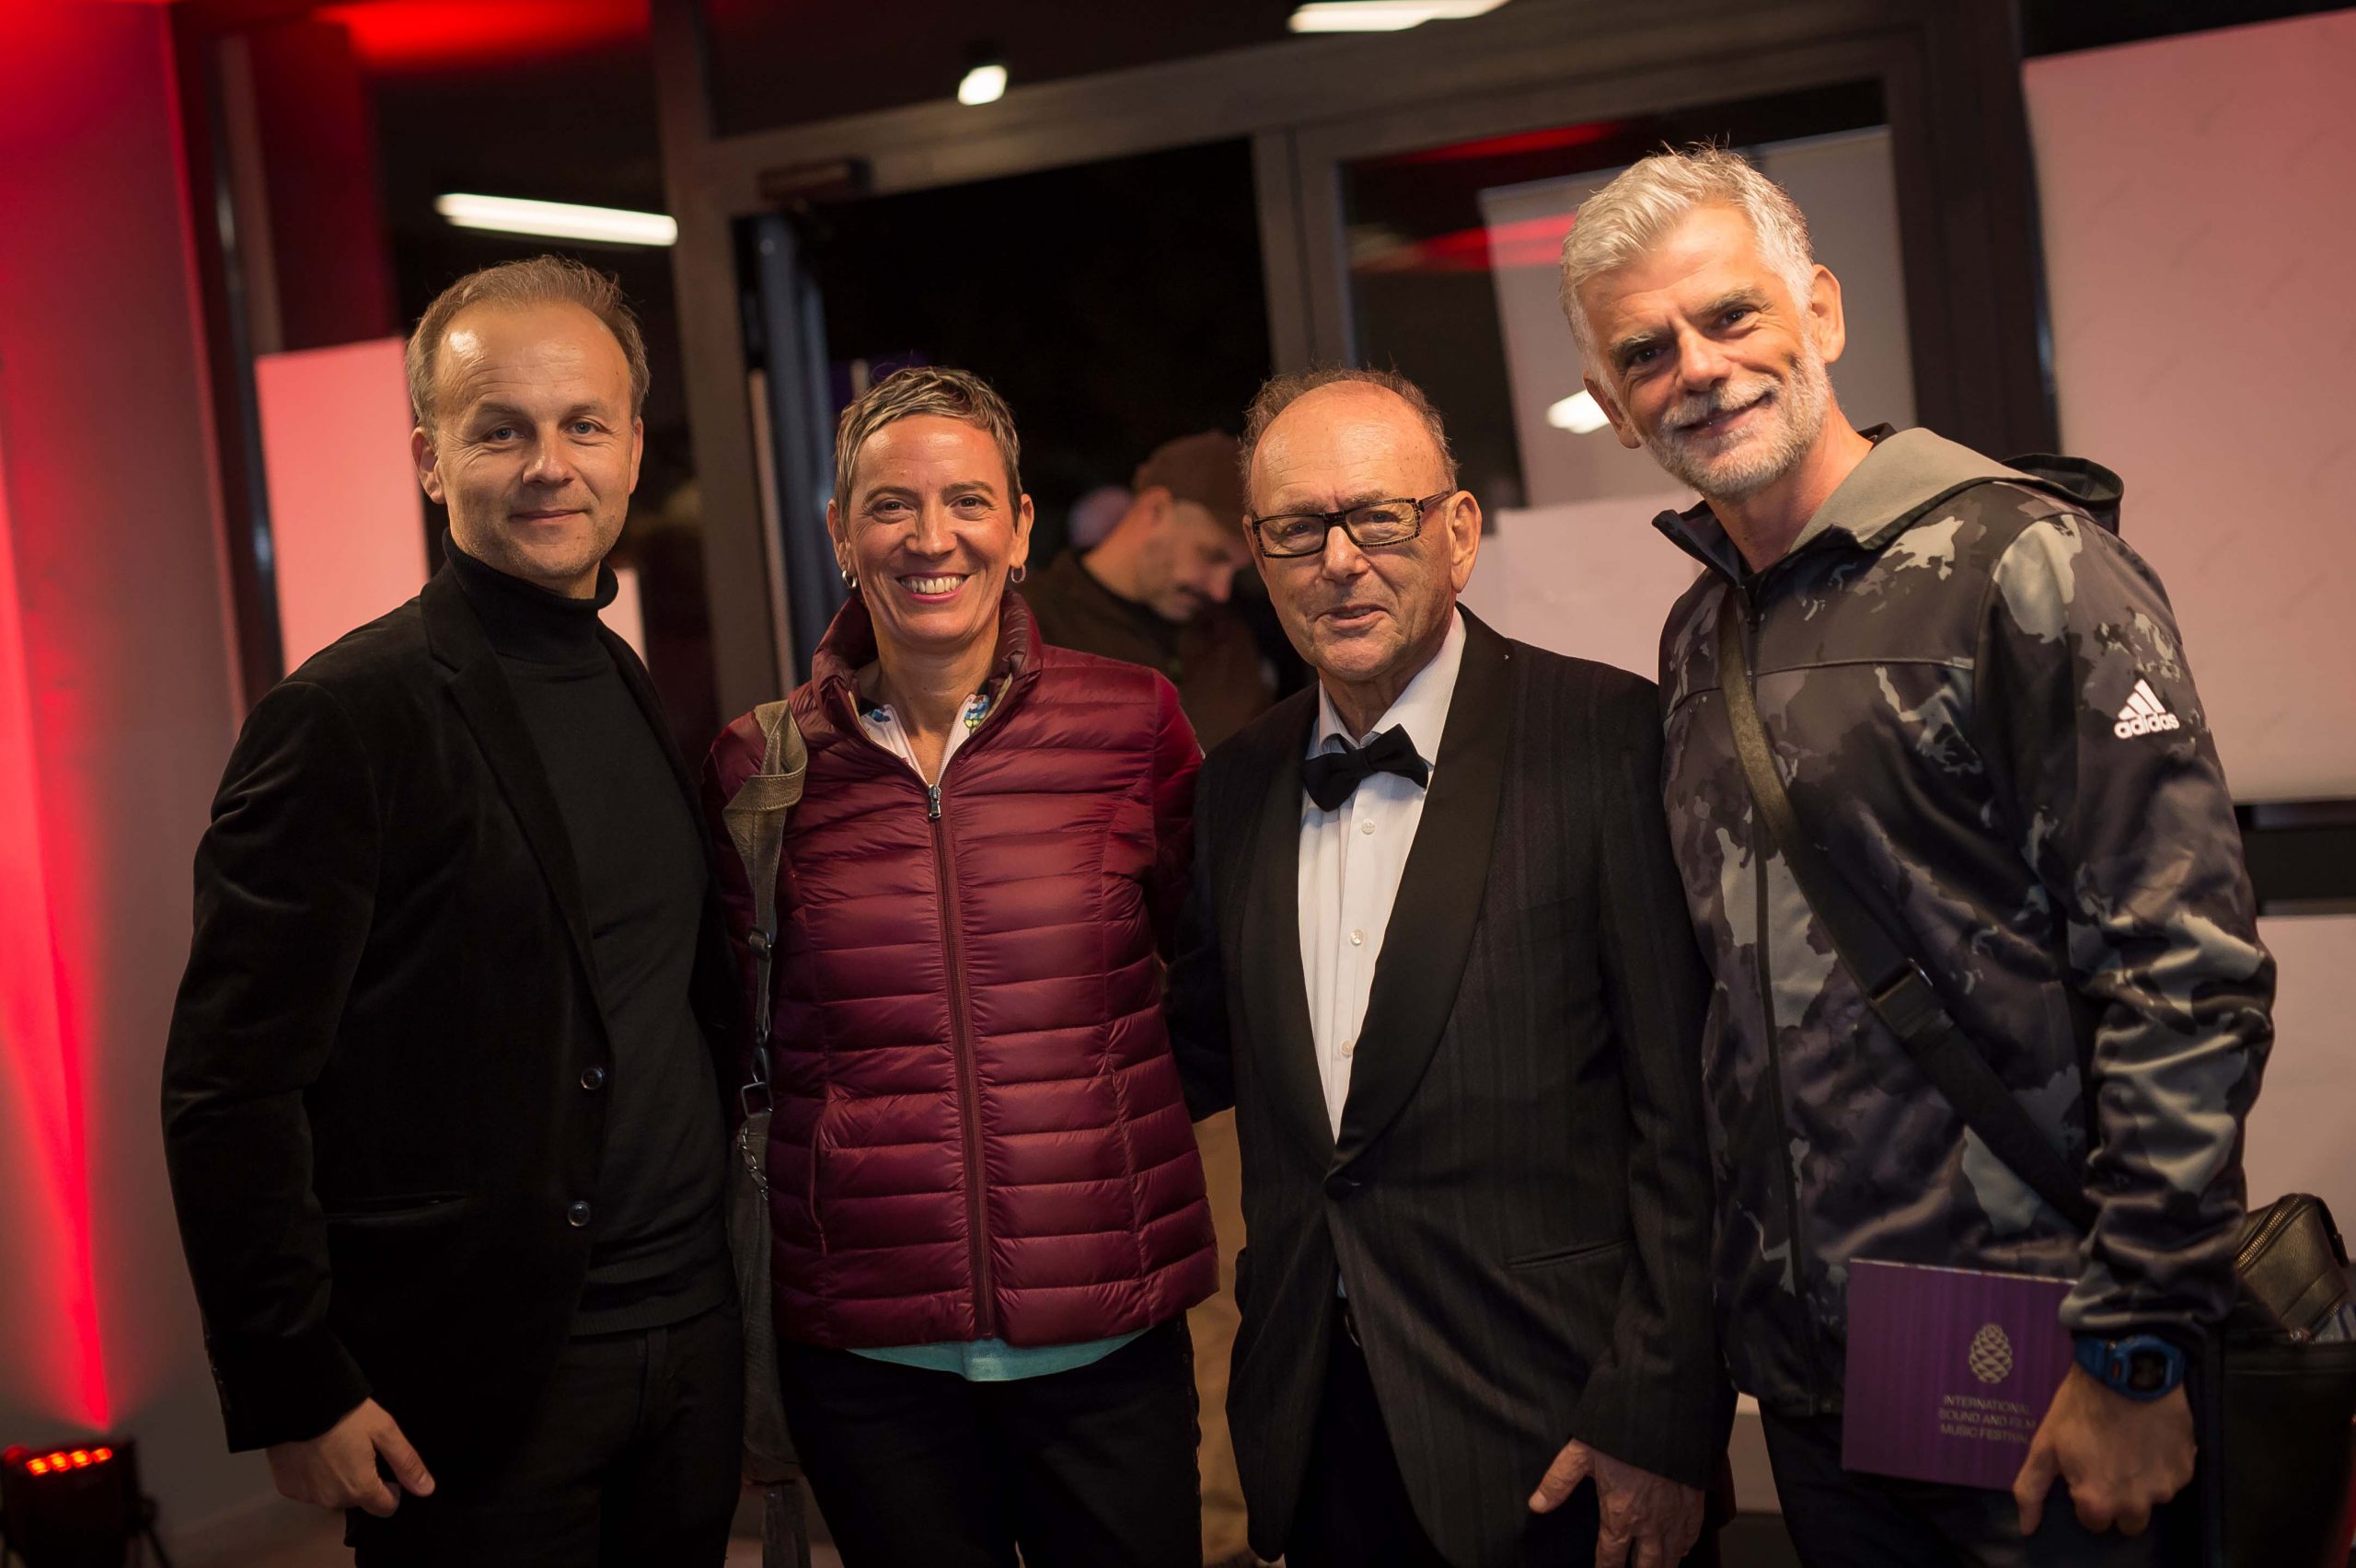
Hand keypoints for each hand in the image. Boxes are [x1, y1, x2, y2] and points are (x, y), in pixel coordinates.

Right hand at [265, 1399, 434, 1517]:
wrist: (298, 1404)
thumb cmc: (346, 1415)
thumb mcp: (385, 1431)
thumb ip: (406, 1463)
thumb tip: (426, 1489)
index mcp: (361, 1489)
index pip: (385, 1508)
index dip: (392, 1490)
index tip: (387, 1471)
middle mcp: (333, 1500)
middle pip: (357, 1500)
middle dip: (362, 1481)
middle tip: (358, 1450)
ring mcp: (308, 1496)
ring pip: (332, 1495)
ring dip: (337, 1480)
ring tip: (335, 1448)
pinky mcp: (287, 1488)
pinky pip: (309, 1489)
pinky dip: (314, 1476)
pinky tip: (314, 1453)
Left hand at [1530, 1438, 1703, 1567]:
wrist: (1663, 1416)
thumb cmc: (1620, 1434)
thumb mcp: (1580, 1454)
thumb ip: (1558, 1482)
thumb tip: (1536, 1505)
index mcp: (1620, 1515)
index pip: (1610, 1557)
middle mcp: (1649, 1524)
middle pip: (1646, 1565)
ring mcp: (1674, 1516)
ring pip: (1671, 1556)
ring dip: (1662, 1566)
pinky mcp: (1693, 1502)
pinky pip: (1692, 1535)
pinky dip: (1685, 1547)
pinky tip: (1680, 1550)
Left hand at [2014, 1365, 2193, 1536]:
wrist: (2125, 1372)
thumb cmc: (2079, 1408)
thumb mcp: (2044, 1444)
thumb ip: (2032, 1489)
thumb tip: (2027, 1528)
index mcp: (2098, 1502)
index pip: (2094, 1522)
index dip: (2087, 1497)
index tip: (2086, 1473)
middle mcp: (2135, 1505)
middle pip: (2128, 1520)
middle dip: (2119, 1500)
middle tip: (2111, 1465)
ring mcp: (2165, 1488)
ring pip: (2153, 1500)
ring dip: (2143, 1483)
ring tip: (2131, 1447)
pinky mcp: (2187, 1470)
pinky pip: (2174, 1479)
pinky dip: (2163, 1465)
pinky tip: (2150, 1439)